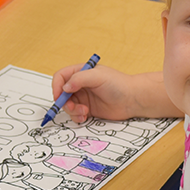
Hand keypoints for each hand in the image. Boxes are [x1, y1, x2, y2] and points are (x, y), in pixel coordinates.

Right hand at [51, 65, 180, 122]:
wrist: (132, 100)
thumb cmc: (118, 84)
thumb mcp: (98, 76)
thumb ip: (79, 79)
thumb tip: (65, 87)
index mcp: (81, 72)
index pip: (61, 77)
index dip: (56, 87)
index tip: (59, 97)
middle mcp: (80, 84)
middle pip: (61, 93)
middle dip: (64, 102)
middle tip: (73, 108)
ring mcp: (83, 97)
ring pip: (67, 106)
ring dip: (72, 111)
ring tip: (84, 112)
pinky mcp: (88, 109)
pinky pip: (75, 114)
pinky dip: (77, 117)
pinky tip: (85, 117)